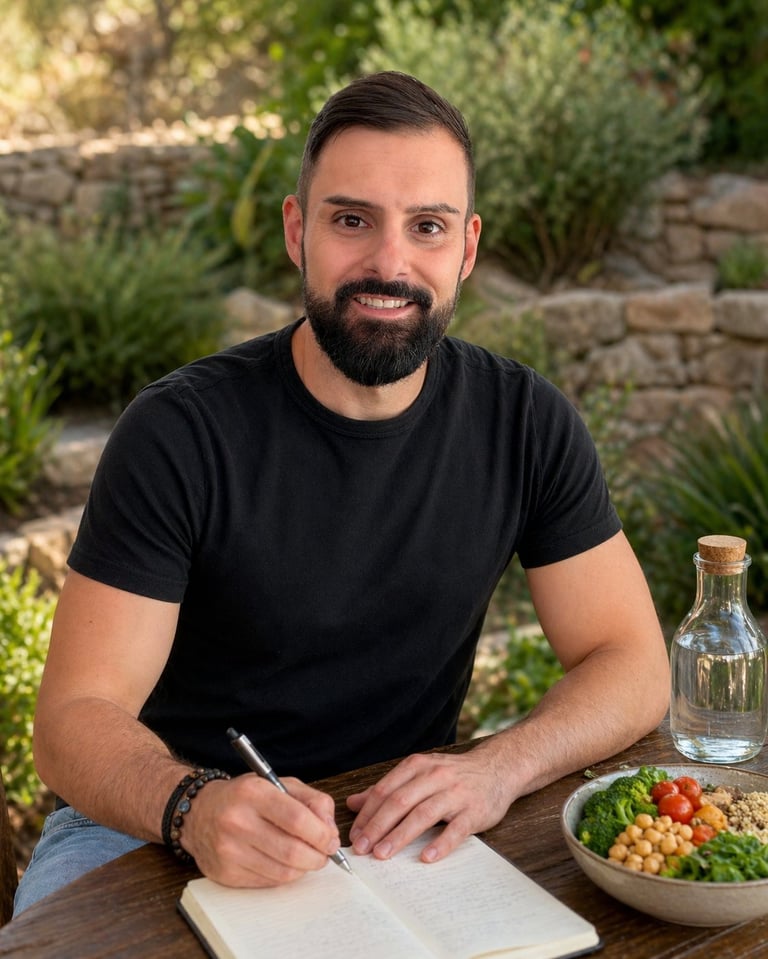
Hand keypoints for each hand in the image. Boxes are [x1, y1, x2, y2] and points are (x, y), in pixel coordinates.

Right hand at [182, 774, 341, 886]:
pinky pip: (267, 882)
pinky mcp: (224, 873)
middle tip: (324, 854)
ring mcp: (228, 850)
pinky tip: (284, 863)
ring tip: (306, 858)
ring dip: (303, 869)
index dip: (322, 834)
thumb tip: (331, 830)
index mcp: (253, 792)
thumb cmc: (245, 797)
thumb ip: (312, 800)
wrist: (199, 812)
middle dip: (318, 857)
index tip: (332, 840)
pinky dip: (284, 875)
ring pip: (282, 871)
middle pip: (292, 851)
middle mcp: (237, 821)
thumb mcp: (279, 784)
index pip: (297, 819)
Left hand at [346, 747, 511, 863]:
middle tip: (362, 848)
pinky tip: (427, 857)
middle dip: (378, 826)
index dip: (368, 814)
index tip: (354, 835)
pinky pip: (456, 829)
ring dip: (400, 836)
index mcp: (418, 767)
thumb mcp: (419, 774)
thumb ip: (388, 788)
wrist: (497, 768)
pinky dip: (441, 843)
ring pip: (423, 814)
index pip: (386, 790)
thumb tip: (354, 804)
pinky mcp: (474, 811)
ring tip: (383, 854)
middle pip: (400, 802)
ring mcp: (456, 794)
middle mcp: (435, 777)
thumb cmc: (453, 775)